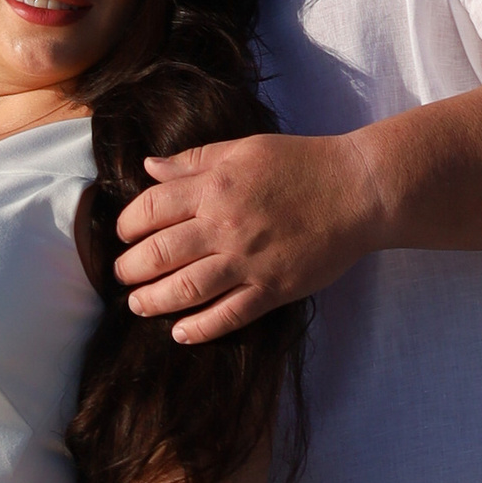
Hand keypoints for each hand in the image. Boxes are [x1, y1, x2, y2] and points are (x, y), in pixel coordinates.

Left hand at [113, 130, 373, 339]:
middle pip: (158, 254)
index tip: (123, 235)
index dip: (127, 225)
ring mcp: (248, 262)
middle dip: (130, 269)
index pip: (150, 210)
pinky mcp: (272, 289)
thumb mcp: (244, 150)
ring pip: (184, 289)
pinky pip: (227, 316)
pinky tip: (180, 333)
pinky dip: (198, 329)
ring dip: (152, 301)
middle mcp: (225, 226)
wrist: (359, 190)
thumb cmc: (302, 164)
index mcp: (215, 188)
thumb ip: (193, 161)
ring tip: (138, 305)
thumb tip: (148, 168)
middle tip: (122, 275)